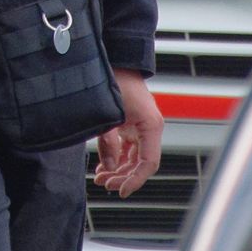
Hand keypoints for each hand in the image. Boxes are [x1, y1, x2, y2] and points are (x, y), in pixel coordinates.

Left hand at [93, 73, 163, 196]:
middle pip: (140, 163)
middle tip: (104, 184)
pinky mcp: (131, 123)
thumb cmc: (115, 80)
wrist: (115, 59)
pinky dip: (117, 157)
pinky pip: (128, 147)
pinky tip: (104, 165)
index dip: (135, 180)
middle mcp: (149, 127)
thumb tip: (108, 167)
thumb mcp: (108, 116)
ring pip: (134, 157)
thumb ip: (108, 143)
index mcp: (151, 125)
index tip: (121, 191)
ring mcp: (141, 125)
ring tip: (100, 177)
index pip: (148, 163)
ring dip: (118, 169)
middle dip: (123, 176)